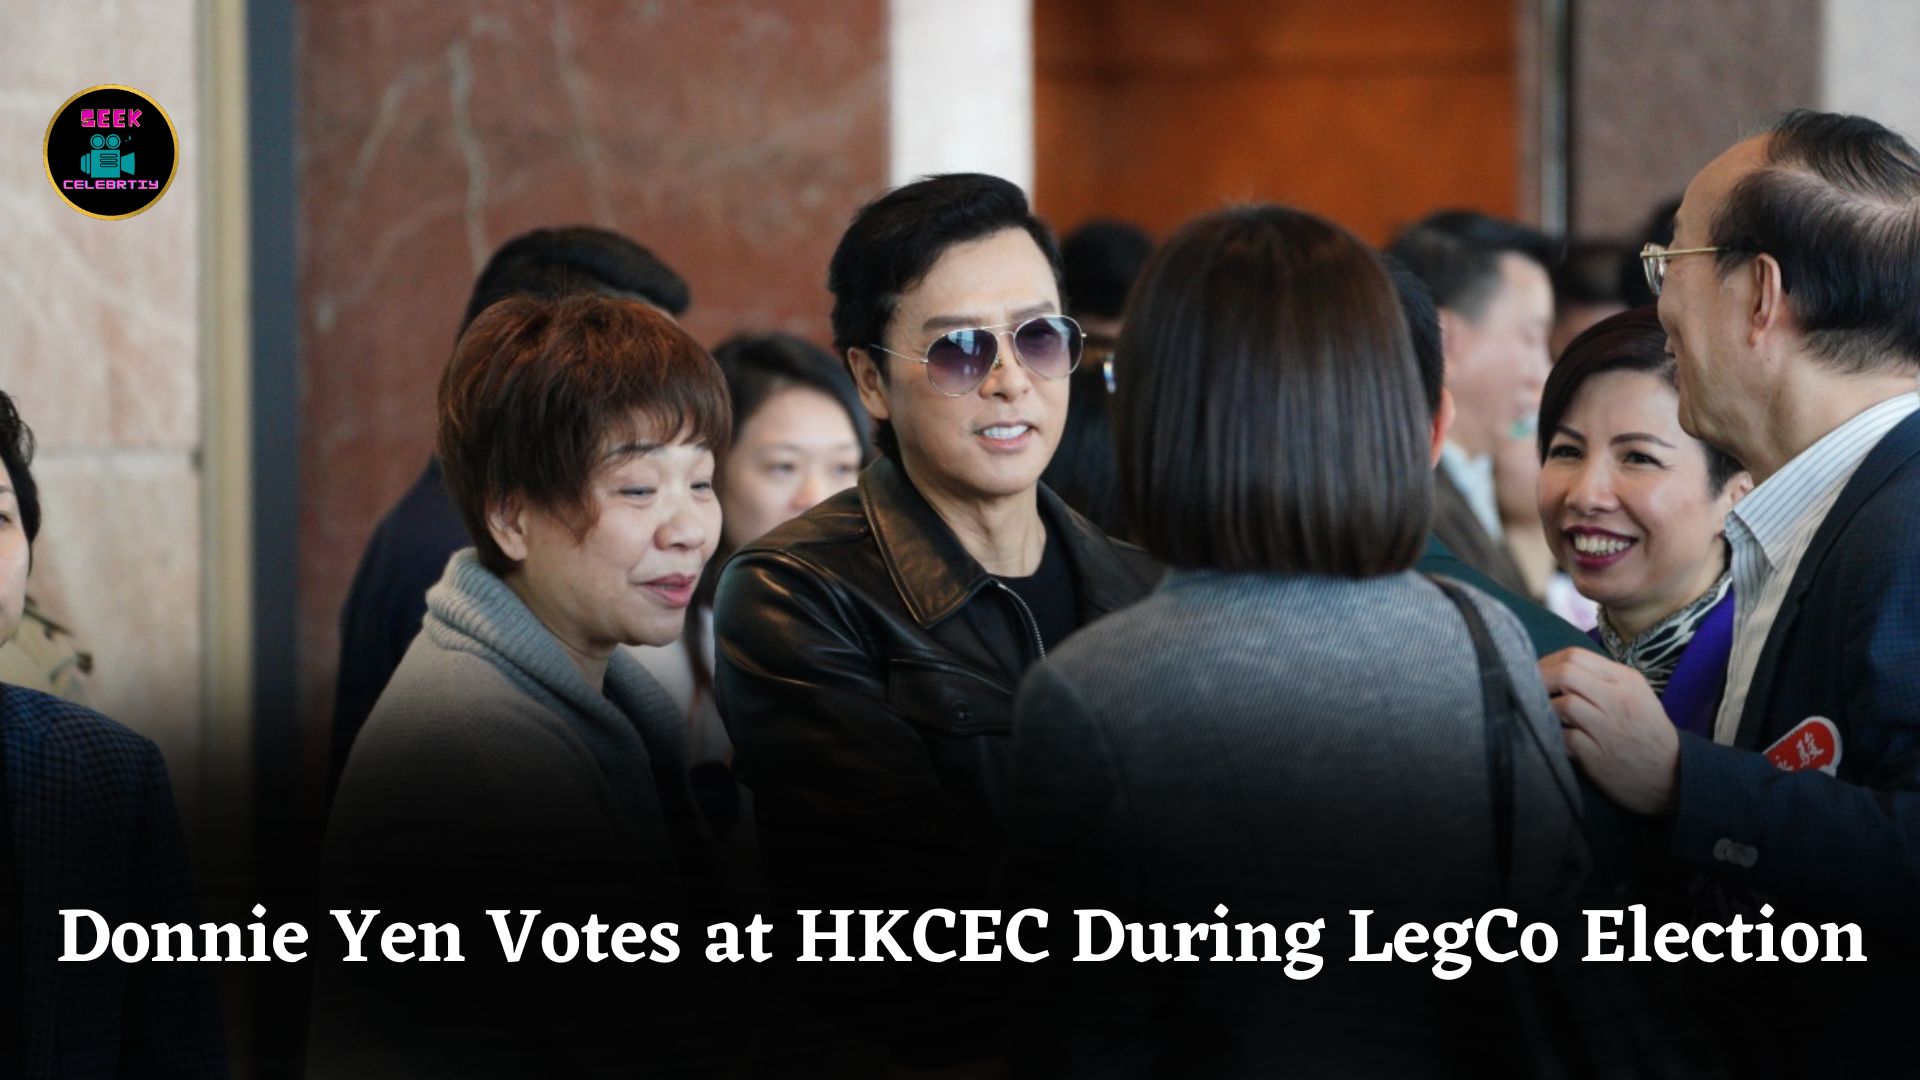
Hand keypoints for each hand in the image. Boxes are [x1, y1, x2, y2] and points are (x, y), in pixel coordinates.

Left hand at [1538, 648, 1679, 814]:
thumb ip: (1602, 679)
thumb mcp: (1636, 696)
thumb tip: (1556, 668)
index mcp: (1626, 681)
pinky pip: (1563, 737)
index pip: (1576, 656)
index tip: (1536, 672)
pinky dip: (1551, 735)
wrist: (1673, 777)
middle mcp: (1618, 700)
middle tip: (1526, 689)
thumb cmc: (1647, 733)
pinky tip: (1551, 737)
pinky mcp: (1598, 756)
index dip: (1547, 661)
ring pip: (1562, 704)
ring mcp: (1608, 729)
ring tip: (1540, 714)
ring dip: (1543, 709)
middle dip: (1537, 679)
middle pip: (1565, 674)